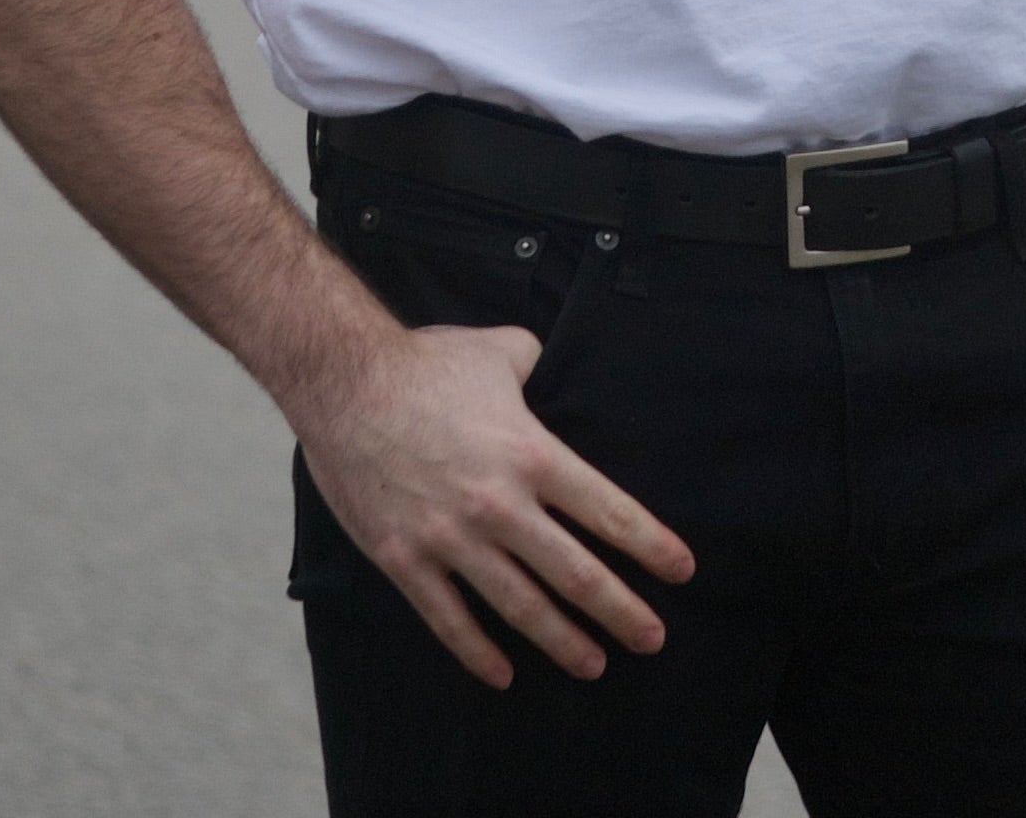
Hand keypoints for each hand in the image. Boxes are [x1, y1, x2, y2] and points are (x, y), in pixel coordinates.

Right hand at [294, 319, 694, 689]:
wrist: (344, 381)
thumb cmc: (426, 362)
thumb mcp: (503, 350)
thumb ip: (542, 368)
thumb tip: (559, 372)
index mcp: (531, 453)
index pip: (607, 511)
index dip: (651, 546)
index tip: (681, 571)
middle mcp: (499, 504)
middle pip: (575, 573)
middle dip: (621, 611)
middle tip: (652, 638)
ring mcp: (451, 538)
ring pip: (520, 607)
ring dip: (562, 641)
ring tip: (594, 663)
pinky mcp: (406, 559)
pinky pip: (449, 620)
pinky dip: (478, 654)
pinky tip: (504, 675)